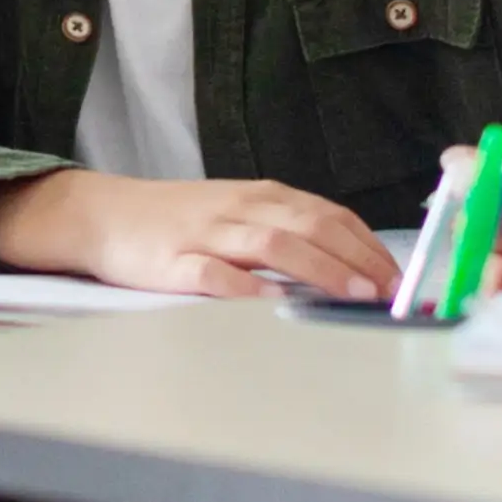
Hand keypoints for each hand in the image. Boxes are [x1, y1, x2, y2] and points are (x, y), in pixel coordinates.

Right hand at [0, 167, 394, 301]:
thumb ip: (286, 233)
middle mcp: (241, 208)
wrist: (104, 214)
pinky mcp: (172, 262)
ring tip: (352, 294)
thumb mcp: (239, 214)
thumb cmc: (180, 221)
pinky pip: (214, 274)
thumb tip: (349, 265)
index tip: (398, 276)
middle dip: (356, 259)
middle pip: (310, 226)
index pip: (329, 215)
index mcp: (263, 196)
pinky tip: (273, 305)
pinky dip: (247, 288)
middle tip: (388, 291)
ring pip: (272, 244)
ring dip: (319, 268)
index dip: (367, 244)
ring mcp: (206, 234)